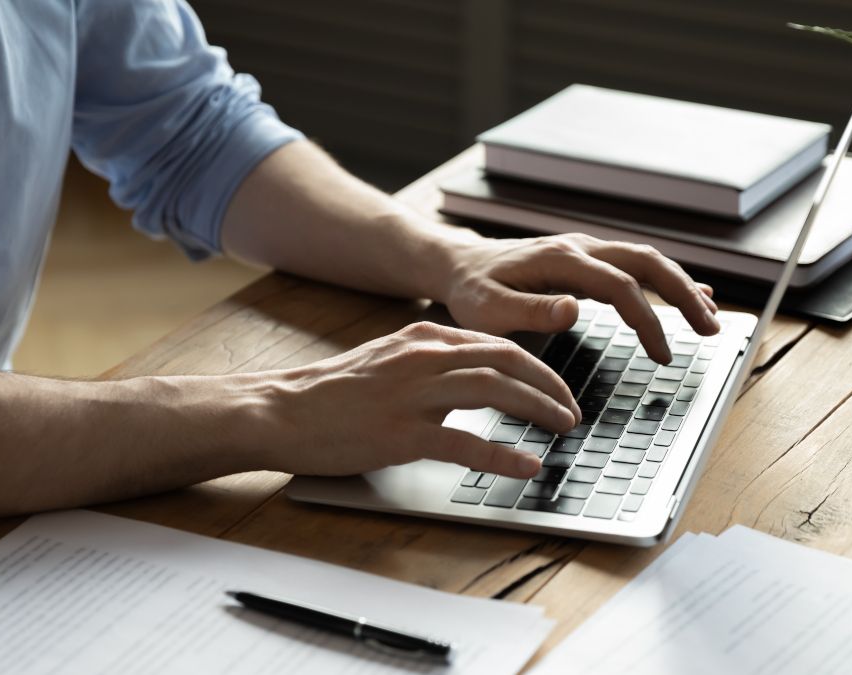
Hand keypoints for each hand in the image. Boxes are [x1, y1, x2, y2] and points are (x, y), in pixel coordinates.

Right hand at [239, 322, 581, 477]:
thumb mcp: (386, 360)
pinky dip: (502, 454)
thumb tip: (473, 376)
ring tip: (563, 428)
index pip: (496, 344)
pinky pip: (464, 443)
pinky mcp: (400, 433)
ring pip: (495, 391)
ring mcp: (413, 395)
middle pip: (507, 361)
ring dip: (538, 409)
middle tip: (571, 410)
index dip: (536, 366)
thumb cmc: (330, 393)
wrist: (279, 410)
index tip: (556, 387)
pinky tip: (527, 466)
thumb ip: (429, 363)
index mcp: (422, 339)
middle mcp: (424, 359)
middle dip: (550, 384)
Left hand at [439, 233, 718, 363]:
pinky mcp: (587, 259)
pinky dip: (666, 280)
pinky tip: (693, 294)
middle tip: (712, 329)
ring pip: (647, 260)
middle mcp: (579, 247)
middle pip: (647, 262)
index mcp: (560, 260)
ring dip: (681, 286)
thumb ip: (530, 311)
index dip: (647, 320)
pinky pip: (635, 265)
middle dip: (684, 294)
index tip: (663, 355)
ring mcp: (585, 249)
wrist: (458, 264)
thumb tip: (573, 309)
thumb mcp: (488, 310)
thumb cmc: (471, 292)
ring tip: (709, 318)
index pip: (620, 286)